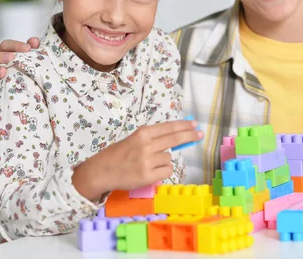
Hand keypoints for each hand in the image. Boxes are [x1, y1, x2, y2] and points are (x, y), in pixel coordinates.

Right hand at [0, 37, 39, 103]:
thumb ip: (32, 52)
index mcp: (1, 57)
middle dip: (0, 56)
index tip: (28, 48)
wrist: (18, 102)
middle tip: (11, 57)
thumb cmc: (22, 79)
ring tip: (3, 72)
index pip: (4, 46)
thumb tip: (34, 41)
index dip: (14, 45)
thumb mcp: (29, 66)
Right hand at [72, 119, 202, 199]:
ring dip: (164, 161)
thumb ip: (154, 138)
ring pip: (169, 158)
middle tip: (200, 134)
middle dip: (189, 136)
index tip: (194, 125)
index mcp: (142, 133)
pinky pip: (166, 171)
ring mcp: (147, 161)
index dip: (183, 126)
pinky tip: (150, 172)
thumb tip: (178, 138)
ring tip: (148, 163)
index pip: (168, 127)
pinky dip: (162, 172)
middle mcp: (146, 145)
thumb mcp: (135, 140)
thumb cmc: (119, 154)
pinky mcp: (148, 176)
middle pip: (175, 139)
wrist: (102, 171)